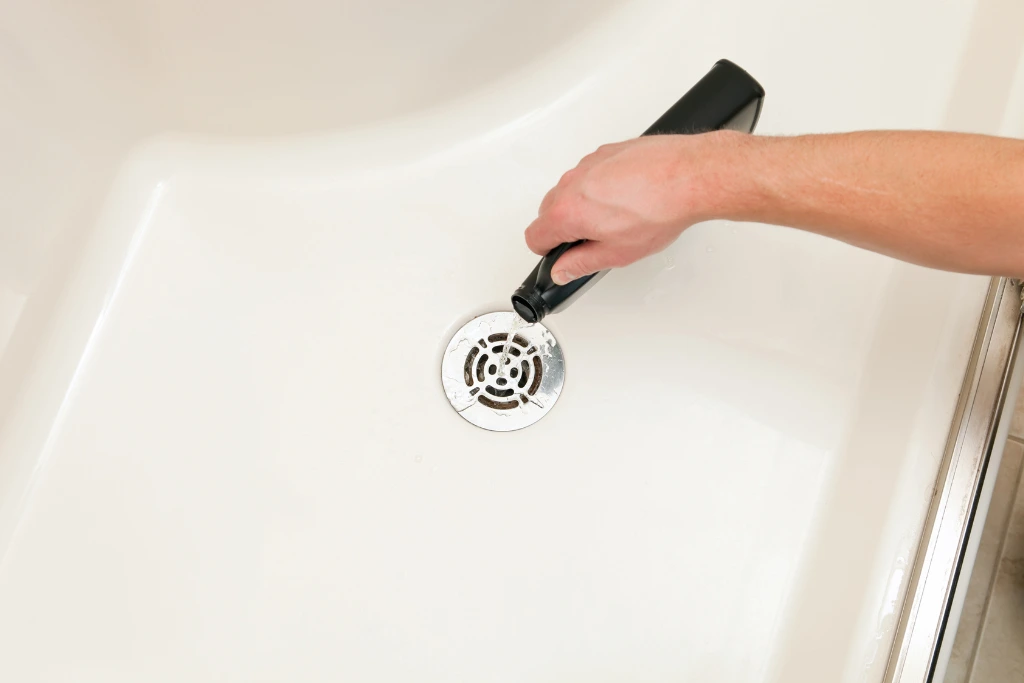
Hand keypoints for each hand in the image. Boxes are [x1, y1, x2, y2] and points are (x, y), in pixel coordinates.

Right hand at [524, 132, 736, 284]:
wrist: (689, 175)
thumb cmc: (659, 210)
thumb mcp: (617, 253)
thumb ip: (581, 264)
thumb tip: (563, 271)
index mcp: (567, 212)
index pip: (534, 236)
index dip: (547, 251)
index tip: (561, 255)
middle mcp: (571, 183)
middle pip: (548, 211)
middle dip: (563, 228)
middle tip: (593, 240)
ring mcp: (588, 163)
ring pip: (570, 190)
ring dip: (582, 205)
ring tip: (617, 217)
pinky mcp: (605, 152)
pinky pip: (590, 173)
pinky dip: (599, 186)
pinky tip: (627, 197)